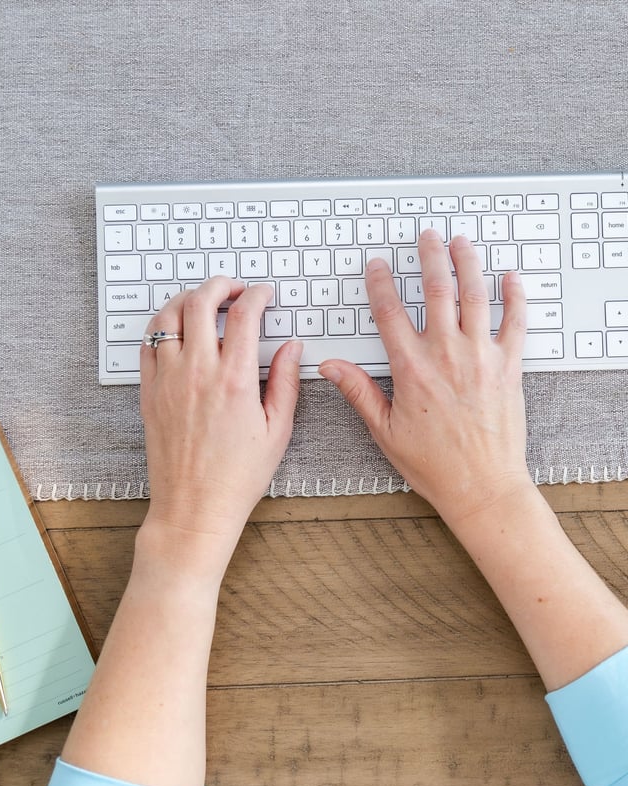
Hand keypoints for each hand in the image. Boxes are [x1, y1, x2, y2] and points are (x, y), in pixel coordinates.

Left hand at [138, 277, 301, 584]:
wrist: (194, 508)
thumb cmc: (237, 476)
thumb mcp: (277, 430)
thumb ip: (286, 381)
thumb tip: (292, 348)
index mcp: (234, 380)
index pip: (244, 314)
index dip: (257, 295)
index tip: (264, 294)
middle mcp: (197, 372)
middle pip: (200, 302)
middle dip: (220, 284)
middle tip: (234, 288)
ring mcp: (167, 380)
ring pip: (167, 316)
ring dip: (186, 298)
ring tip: (202, 301)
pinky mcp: (149, 392)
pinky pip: (147, 344)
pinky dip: (161, 326)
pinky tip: (176, 330)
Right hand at [319, 230, 530, 527]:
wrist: (483, 487)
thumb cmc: (434, 464)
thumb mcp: (385, 430)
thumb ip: (358, 392)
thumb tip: (331, 367)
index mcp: (412, 369)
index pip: (390, 312)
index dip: (380, 283)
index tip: (378, 266)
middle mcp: (447, 355)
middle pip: (436, 291)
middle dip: (429, 257)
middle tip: (426, 237)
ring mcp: (481, 357)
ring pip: (475, 296)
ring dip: (467, 263)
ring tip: (461, 242)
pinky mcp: (509, 367)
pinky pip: (515, 322)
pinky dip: (515, 296)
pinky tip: (511, 278)